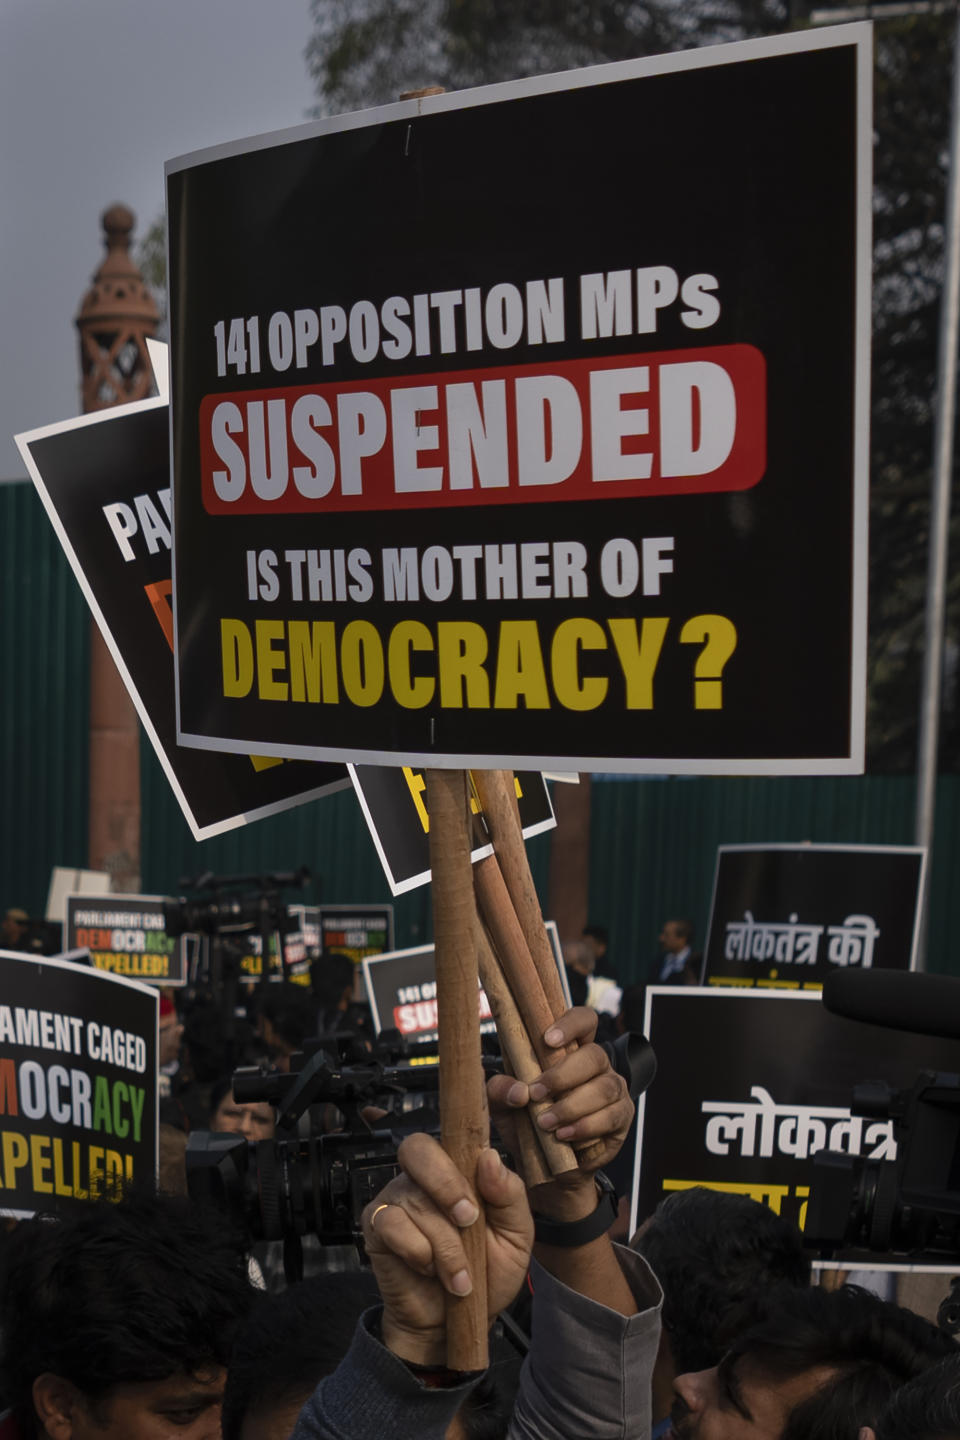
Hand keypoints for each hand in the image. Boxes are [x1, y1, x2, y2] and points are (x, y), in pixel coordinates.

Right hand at [362, 1132, 532, 1364]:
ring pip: (416, 1201)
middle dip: (446, 1184)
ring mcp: (395, 1200)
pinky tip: (428, 1271)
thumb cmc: (487, 1275)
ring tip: (459, 1278)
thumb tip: (489, 1158)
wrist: (456, 1326)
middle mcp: (422, 1178)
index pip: (449, 1133)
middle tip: (469, 1221)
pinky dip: (417, 1253)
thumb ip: (510, 1195)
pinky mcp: (375, 1227)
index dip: (461, 1148)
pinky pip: (391, 1224)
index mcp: (458, 1171)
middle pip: (417, 1148)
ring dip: (445, 1246)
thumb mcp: (516, 1237)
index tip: (482, 1183)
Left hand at [487, 1006, 633, 1219]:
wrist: (547, 1168)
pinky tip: (565, 1136)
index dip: (571, 1024)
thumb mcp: (503, 1107)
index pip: (583, 1020)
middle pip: (594, 1055)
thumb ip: (501, 1091)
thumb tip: (519, 1091)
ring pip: (604, 1087)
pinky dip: (586, 1127)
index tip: (548, 1040)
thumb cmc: (526, 1124)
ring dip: (572, 1106)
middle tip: (537, 1094)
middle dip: (564, 1075)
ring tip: (547, 1123)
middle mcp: (597, 1065)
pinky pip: (611, 1116)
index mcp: (570, 1050)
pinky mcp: (622, 1117)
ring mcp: (614, 1090)